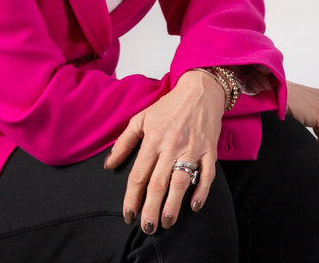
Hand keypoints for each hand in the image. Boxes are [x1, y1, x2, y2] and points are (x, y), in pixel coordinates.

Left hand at [103, 69, 225, 231]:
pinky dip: (201, 191)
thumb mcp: (141, 118)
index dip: (131, 197)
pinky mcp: (209, 151)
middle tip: (146, 227)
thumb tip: (109, 164)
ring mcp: (191, 149)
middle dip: (151, 208)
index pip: (139, 174)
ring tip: (166, 222)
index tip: (128, 214)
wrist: (199, 92)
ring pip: (181, 182)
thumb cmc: (169, 106)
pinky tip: (194, 206)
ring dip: (173, 205)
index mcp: (152, 138)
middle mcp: (171, 146)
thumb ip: (124, 142)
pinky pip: (207, 175)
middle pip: (158, 183)